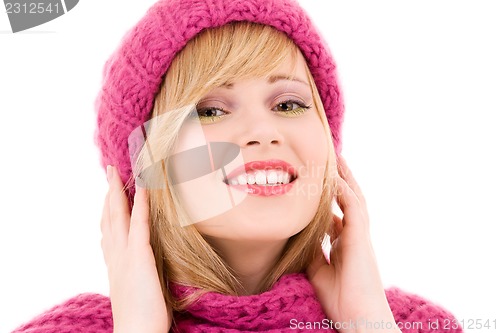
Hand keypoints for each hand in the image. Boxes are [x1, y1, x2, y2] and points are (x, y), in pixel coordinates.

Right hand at [101, 165, 170, 332]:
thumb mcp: (135, 286)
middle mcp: (116, 255)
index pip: (110, 229)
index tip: (109, 192)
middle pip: (109, 216)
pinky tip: (144, 188)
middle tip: (109, 171)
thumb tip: (143, 259)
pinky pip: (140, 224)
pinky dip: (141, 204)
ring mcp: (126, 254)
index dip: (108, 208)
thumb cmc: (141, 315)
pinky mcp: (140, 257)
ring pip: (118, 215)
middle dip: (109, 192)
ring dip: (119, 191)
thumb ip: (135, 269)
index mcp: (115, 262)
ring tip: (119, 172)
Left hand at [307, 156, 399, 332]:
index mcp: (345, 245)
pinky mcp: (361, 238)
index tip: (315, 186)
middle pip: (348, 201)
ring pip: (353, 199)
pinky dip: (344, 191)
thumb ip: (312, 252)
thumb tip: (300, 237)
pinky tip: (335, 177)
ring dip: (345, 178)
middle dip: (341, 181)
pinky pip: (354, 208)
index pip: (336, 215)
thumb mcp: (318, 272)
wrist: (359, 320)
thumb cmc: (342, 301)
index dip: (327, 200)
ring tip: (336, 158)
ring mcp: (360, 236)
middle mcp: (354, 236)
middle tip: (331, 160)